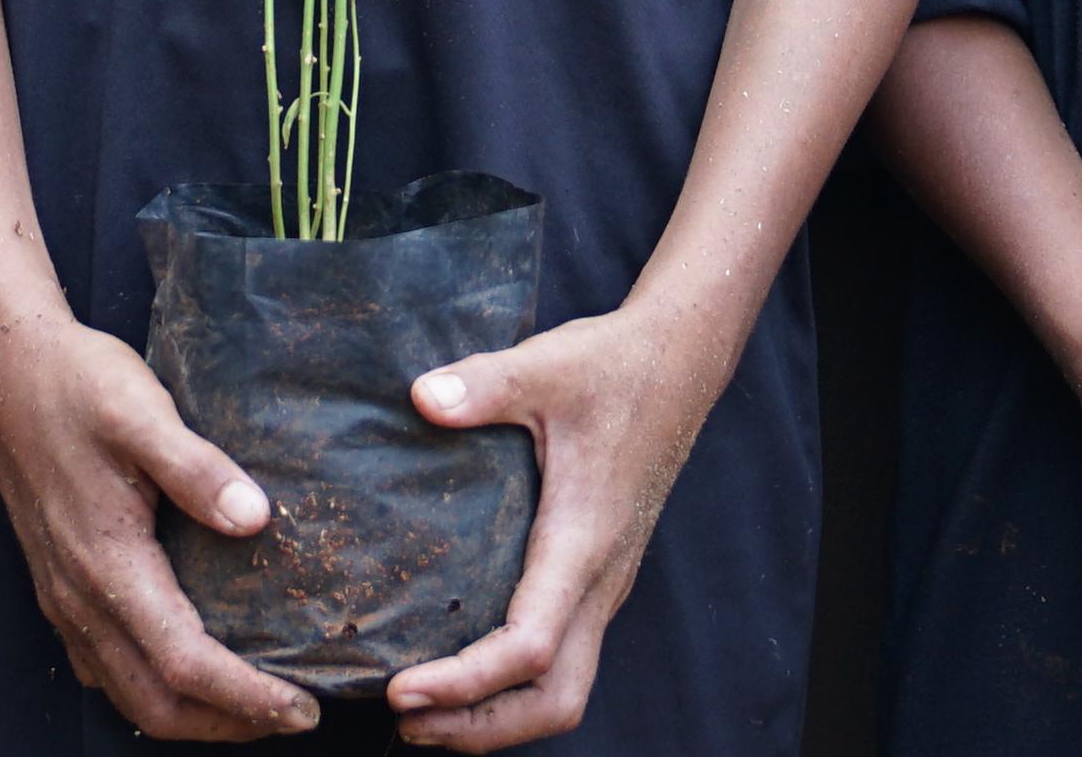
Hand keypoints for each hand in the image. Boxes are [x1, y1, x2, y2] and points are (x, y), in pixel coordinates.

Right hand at [0, 305, 316, 739]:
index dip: (248, 696)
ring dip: (191, 713)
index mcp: (108, 563)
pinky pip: (105, 668)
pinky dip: (153, 687)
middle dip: (226, 723)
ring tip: (253, 702)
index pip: (185, 663)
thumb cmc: (77, 385)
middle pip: (155, 703)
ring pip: (127, 694)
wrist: (5, 367)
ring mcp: (63, 597)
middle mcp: (80, 597)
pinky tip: (188, 665)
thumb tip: (256, 518)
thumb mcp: (142, 412)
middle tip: (293, 716)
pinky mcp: (59, 586)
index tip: (304, 708)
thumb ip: (197, 469)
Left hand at [382, 294, 744, 748]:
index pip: (528, 646)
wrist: (679, 362)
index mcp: (583, 542)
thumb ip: (484, 384)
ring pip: (564, 691)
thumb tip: (421, 398)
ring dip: (498, 719)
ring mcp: (604, 584)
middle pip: (554, 699)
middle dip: (481, 727)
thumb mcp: (546, 365)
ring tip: (427, 716)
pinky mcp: (600, 577)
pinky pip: (564, 661)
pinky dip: (514, 689)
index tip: (402, 691)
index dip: (464, 683)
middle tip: (407, 720)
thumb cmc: (613, 366)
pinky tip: (465, 670)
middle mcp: (600, 579)